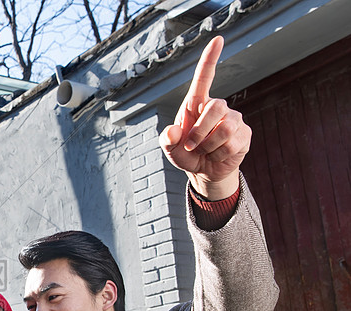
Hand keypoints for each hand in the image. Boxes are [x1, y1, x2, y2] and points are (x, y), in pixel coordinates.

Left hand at [159, 36, 250, 199]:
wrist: (203, 170)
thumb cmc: (186, 152)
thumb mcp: (170, 148)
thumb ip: (167, 139)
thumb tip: (174, 132)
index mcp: (196, 104)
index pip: (204, 78)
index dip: (210, 59)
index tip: (218, 39)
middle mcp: (217, 107)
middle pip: (216, 107)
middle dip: (200, 131)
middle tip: (192, 145)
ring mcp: (233, 119)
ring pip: (225, 128)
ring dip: (209, 145)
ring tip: (205, 150)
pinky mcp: (244, 134)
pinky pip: (232, 143)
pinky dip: (219, 154)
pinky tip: (217, 155)